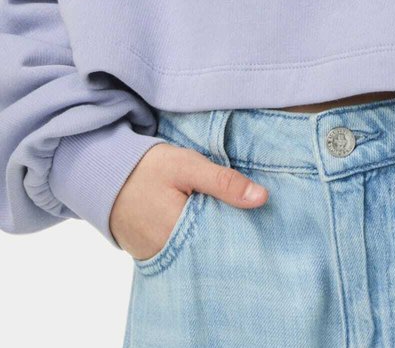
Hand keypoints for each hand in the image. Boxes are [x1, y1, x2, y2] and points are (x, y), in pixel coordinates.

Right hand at [110, 141, 268, 260]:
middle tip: (249, 221)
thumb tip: (262, 198)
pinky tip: (204, 227)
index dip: (243, 229)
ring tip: (227, 222)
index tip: (260, 219)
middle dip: (229, 235)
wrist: (104, 174)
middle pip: (211, 250)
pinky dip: (193, 241)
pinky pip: (181, 253)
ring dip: (211, 238)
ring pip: (197, 252)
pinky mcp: (152, 255)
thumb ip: (224, 182)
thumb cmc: (148, 168)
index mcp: (180, 232)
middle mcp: (169, 253)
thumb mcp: (188, 166)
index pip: (224, 241)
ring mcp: (159, 256)